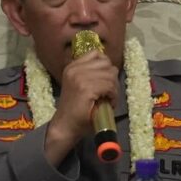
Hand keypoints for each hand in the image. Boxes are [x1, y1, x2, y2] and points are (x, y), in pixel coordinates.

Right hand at [43, 46, 118, 164]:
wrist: (65, 126)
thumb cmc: (76, 109)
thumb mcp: (81, 85)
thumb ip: (91, 74)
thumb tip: (111, 68)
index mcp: (72, 66)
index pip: (97, 54)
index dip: (106, 67)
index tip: (106, 81)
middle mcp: (75, 69)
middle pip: (107, 64)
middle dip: (112, 79)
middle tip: (110, 93)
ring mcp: (80, 78)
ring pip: (110, 75)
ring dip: (114, 89)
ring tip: (109, 99)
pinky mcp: (86, 89)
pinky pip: (109, 86)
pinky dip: (114, 95)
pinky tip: (109, 103)